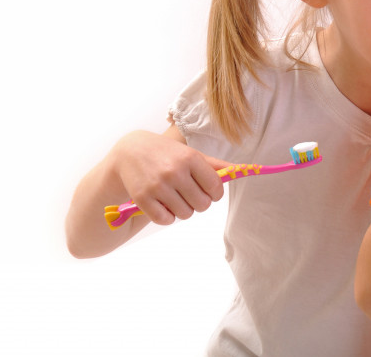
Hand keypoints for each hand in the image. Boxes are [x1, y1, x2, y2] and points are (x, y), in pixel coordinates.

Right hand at [112, 130, 232, 225]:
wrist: (131, 151)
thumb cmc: (167, 153)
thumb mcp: (191, 153)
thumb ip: (214, 165)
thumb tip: (239, 171)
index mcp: (190, 158)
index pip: (215, 187)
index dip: (215, 194)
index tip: (210, 191)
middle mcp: (175, 172)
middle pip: (202, 204)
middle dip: (200, 203)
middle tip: (191, 195)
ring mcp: (158, 186)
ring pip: (185, 214)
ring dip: (184, 210)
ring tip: (177, 199)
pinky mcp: (142, 199)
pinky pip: (165, 220)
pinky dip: (168, 217)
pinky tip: (165, 205)